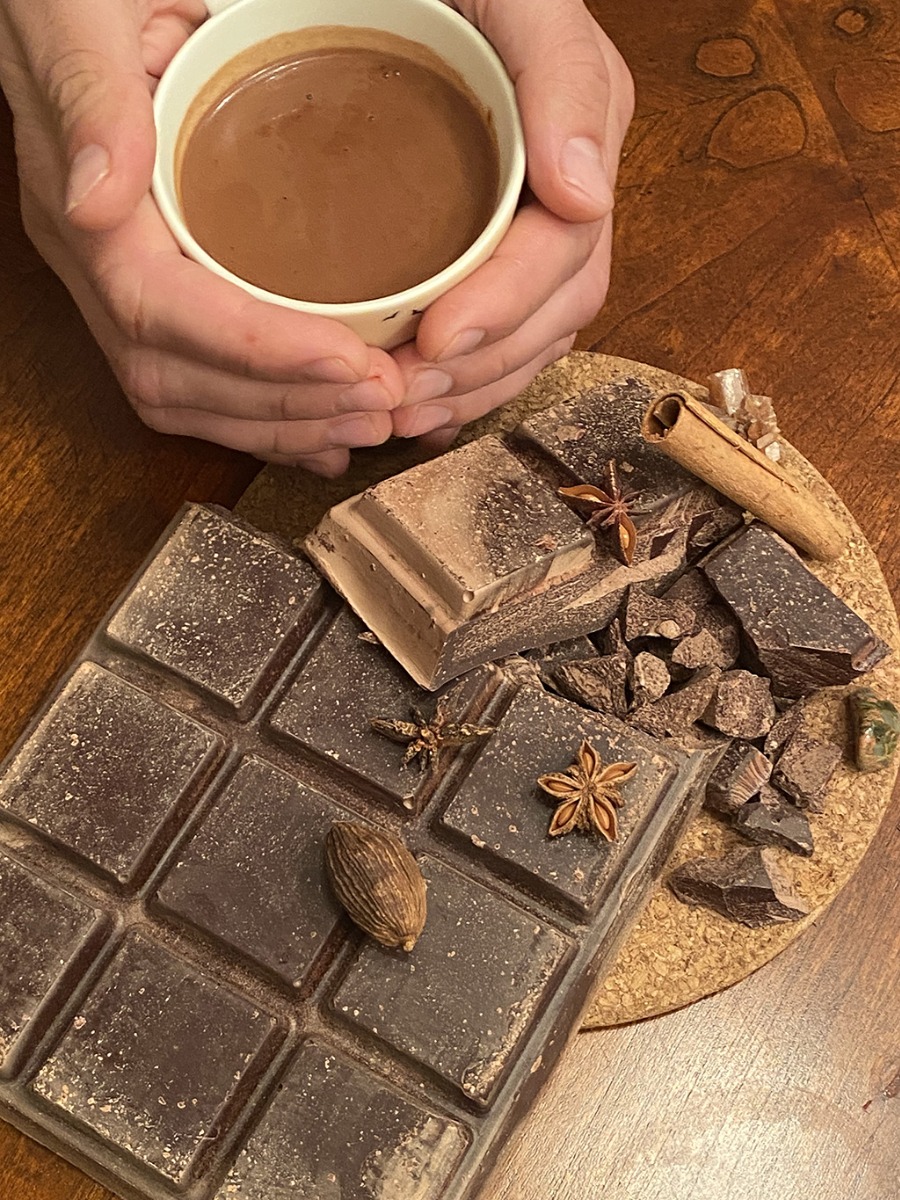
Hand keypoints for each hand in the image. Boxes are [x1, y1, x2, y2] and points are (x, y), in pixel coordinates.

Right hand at [0, 0, 403, 474]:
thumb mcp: (83, 14)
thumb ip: (93, 99)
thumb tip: (95, 200)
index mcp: (82, 209)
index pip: (158, 309)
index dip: (257, 348)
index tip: (348, 358)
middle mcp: (97, 263)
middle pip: (179, 378)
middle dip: (286, 404)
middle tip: (381, 404)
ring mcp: (125, 284)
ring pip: (193, 396)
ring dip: (287, 423)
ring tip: (372, 422)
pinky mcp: (162, 291)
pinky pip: (204, 384)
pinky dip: (271, 419)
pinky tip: (326, 432)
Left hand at [391, 0, 632, 448]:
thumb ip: (563, 76)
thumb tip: (585, 198)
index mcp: (581, 135)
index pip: (564, 252)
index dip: (505, 306)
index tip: (437, 339)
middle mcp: (567, 193)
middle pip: (553, 312)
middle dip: (483, 367)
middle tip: (404, 396)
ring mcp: (533, 225)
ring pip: (531, 336)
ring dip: (473, 387)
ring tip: (406, 412)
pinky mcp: (495, 245)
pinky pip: (504, 332)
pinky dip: (468, 378)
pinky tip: (426, 402)